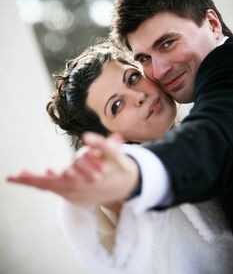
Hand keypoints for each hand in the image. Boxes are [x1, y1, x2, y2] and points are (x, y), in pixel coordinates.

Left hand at [7, 133, 138, 204]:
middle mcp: (79, 192)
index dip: (40, 179)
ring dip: (35, 182)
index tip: (23, 175)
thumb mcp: (118, 156)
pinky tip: (44, 173)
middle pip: (49, 187)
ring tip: (19, 176)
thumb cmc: (123, 169)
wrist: (132, 186)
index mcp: (86, 183)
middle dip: (30, 181)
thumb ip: (104, 145)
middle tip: (12, 177)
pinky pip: (60, 191)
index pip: (57, 181)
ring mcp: (78, 196)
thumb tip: (86, 137)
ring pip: (52, 189)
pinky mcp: (79, 197)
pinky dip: (49, 183)